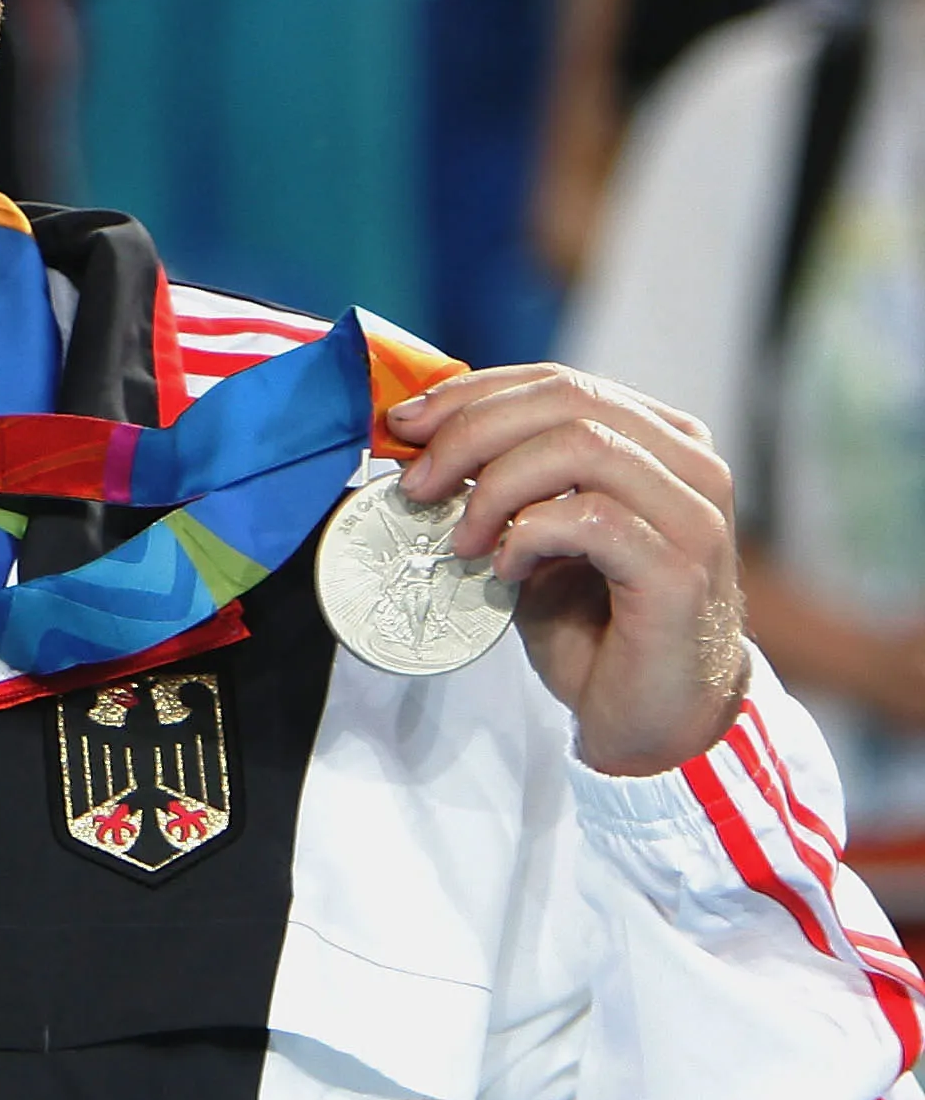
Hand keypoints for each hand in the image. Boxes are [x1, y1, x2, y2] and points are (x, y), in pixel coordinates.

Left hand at [384, 366, 748, 776]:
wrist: (649, 715)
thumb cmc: (591, 623)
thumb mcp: (532, 531)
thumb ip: (498, 477)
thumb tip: (413, 435)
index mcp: (658, 440)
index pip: (557, 383)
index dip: (471, 395)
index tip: (404, 425)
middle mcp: (689, 465)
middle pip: (567, 400)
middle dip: (470, 432)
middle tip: (417, 483)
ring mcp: (695, 515)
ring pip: (581, 446)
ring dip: (497, 485)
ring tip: (462, 537)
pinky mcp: (682, 570)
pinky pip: (592, 519)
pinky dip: (530, 534)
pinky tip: (506, 568)